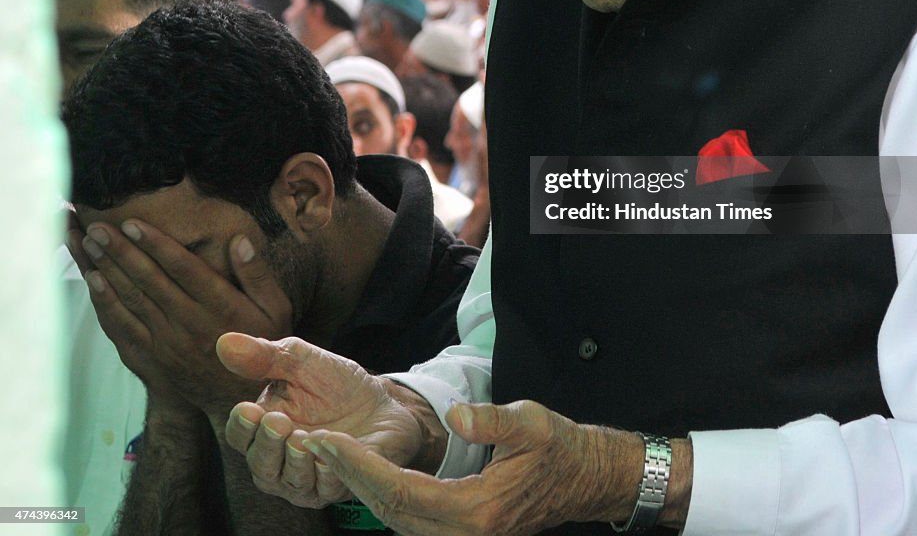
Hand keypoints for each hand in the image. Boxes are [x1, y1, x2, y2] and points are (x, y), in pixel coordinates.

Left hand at [67, 219, 292, 413]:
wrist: (242, 400)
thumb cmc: (263, 344)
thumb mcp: (276, 309)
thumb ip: (258, 274)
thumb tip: (239, 240)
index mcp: (220, 306)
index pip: (183, 268)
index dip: (156, 244)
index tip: (133, 222)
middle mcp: (190, 323)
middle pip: (150, 281)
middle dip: (122, 251)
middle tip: (98, 226)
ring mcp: (168, 344)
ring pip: (132, 301)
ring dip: (108, 270)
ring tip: (89, 244)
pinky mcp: (153, 358)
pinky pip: (124, 329)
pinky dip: (106, 304)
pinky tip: (94, 281)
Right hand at [219, 333, 439, 508]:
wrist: (384, 401)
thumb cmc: (337, 383)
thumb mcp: (302, 361)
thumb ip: (265, 356)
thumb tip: (224, 342)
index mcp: (265, 427)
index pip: (239, 435)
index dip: (242, 426)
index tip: (250, 410)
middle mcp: (279, 459)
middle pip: (260, 465)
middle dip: (267, 445)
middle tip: (279, 423)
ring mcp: (307, 477)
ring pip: (289, 482)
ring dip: (294, 462)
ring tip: (301, 438)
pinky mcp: (336, 486)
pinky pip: (326, 487)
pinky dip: (326, 471)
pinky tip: (330, 452)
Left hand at [300, 400, 643, 535]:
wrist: (585, 478)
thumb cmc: (560, 447)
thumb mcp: (531, 422)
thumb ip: (491, 420)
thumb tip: (456, 414)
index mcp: (477, 512)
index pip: (402, 490)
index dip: (360, 466)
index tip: (326, 440)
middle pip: (389, 511)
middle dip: (348, 476)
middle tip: (309, 444)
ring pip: (395, 520)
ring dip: (359, 487)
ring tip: (327, 454)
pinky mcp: (461, 534)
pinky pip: (409, 520)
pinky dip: (382, 496)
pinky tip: (364, 472)